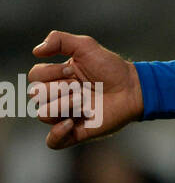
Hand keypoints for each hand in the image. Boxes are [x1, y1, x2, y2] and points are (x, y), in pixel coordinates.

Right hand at [27, 31, 143, 149]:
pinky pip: (53, 142)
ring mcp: (65, 115)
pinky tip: (72, 122)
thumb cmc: (111, 67)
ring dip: (65, 104)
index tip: (73, 70)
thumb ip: (60, 40)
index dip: (51, 72)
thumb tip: (36, 50)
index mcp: (56, 77)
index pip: (35, 76)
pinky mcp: (75, 132)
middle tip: (80, 85)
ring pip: (44, 114)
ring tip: (85, 100)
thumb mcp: (86, 46)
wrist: (133, 88)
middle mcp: (57, 96)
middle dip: (59, 87)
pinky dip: (57, 133)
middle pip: (36, 95)